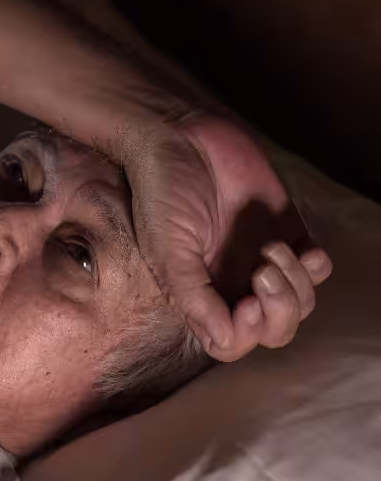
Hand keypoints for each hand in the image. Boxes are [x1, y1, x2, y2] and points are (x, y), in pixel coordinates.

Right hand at [124, 113, 332, 361]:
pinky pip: (318, 270)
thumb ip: (192, 295)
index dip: (246, 333)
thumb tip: (221, 340)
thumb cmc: (162, 192)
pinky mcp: (287, 233)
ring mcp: (261, 261)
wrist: (181, 137)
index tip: (247, 301)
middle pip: (273, 331)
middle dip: (279, 312)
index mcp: (200, 294)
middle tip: (262, 270)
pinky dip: (316, 266)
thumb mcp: (167, 248)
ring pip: (301, 304)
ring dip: (295, 283)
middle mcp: (232, 284)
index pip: (230, 342)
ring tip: (270, 247)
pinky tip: (299, 246)